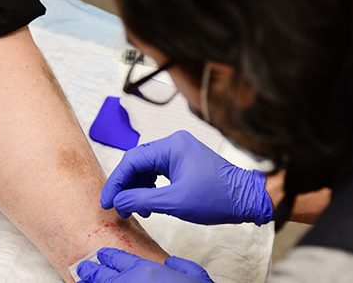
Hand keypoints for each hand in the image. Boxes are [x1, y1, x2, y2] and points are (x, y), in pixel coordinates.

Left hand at [77, 248, 212, 282]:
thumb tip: (170, 263)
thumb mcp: (195, 276)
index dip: (107, 257)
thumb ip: (180, 267)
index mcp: (146, 270)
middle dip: (91, 270)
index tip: (101, 255)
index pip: (119, 259)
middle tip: (83, 268)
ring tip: (80, 281)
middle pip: (102, 273)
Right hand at [101, 130, 272, 225]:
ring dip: (137, 189)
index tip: (107, 201)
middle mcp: (174, 144)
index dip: (116, 182)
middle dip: (125, 186)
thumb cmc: (217, 197)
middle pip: (137, 163)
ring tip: (135, 209)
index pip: (132, 161)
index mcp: (172, 146)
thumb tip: (119, 201)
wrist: (245, 199)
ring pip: (146, 169)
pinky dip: (149, 188)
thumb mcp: (175, 202)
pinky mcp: (184, 163)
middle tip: (118, 207)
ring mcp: (179, 152)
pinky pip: (157, 173)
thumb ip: (142, 199)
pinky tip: (148, 203)